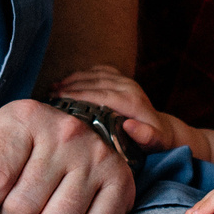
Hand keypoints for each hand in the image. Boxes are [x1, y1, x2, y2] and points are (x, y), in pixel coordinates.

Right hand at [48, 65, 168, 148]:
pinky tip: (68, 80)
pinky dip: (83, 73)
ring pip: (95, 74)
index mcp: (132, 101)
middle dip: (71, 86)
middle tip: (50, 93)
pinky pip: (100, 71)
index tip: (59, 98)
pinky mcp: (122, 79)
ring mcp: (125, 81)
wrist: (163, 129)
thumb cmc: (155, 141)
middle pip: (95, 81)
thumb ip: (145, 135)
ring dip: (73, 78)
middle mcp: (128, 86)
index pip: (100, 93)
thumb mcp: (155, 142)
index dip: (79, 94)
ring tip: (53, 86)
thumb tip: (130, 125)